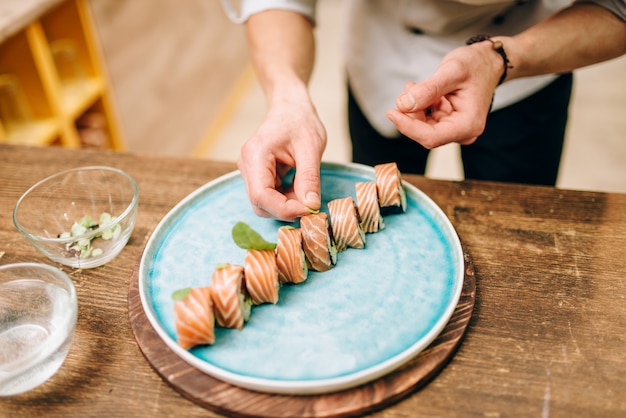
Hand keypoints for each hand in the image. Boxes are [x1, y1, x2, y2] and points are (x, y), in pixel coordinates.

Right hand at [238, 94, 325, 220]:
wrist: (290, 107)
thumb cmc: (300, 121)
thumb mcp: (311, 148)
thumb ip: (309, 178)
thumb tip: (311, 206)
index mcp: (255, 155)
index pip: (261, 196)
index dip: (284, 209)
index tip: (309, 209)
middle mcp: (247, 165)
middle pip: (260, 204)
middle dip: (286, 210)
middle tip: (311, 204)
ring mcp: (250, 172)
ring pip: (264, 203)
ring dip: (287, 205)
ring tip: (307, 192)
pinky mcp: (257, 176)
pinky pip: (269, 197)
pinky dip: (286, 199)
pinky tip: (299, 187)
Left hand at [386, 41, 502, 147]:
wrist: (487, 62)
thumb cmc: (476, 65)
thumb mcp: (453, 71)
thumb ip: (429, 89)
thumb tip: (404, 104)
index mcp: (468, 124)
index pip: (431, 137)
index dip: (408, 127)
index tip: (392, 112)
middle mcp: (462, 132)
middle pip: (424, 132)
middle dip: (410, 113)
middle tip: (409, 88)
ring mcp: (454, 129)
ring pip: (422, 126)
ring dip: (413, 107)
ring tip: (415, 86)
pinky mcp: (447, 123)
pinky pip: (425, 119)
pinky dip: (418, 105)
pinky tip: (419, 90)